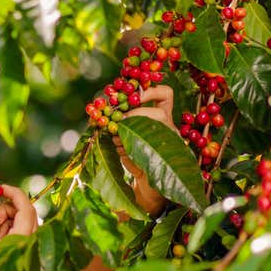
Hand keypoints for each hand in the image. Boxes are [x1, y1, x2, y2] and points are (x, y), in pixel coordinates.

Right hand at [0, 185, 36, 270]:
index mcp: (20, 241)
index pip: (26, 207)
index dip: (13, 193)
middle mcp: (29, 245)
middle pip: (27, 213)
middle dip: (8, 208)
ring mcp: (28, 251)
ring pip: (23, 222)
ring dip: (7, 219)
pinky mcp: (23, 255)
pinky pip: (20, 233)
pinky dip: (8, 229)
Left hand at [112, 85, 176, 215]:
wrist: (143, 181)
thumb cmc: (133, 151)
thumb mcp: (125, 131)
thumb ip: (119, 118)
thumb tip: (100, 108)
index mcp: (162, 116)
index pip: (165, 94)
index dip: (151, 90)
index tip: (132, 92)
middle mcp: (169, 128)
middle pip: (160, 112)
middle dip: (136, 113)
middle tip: (120, 117)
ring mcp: (168, 145)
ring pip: (153, 130)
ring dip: (129, 130)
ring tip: (116, 135)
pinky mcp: (160, 159)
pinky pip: (141, 148)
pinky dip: (125, 147)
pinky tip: (119, 149)